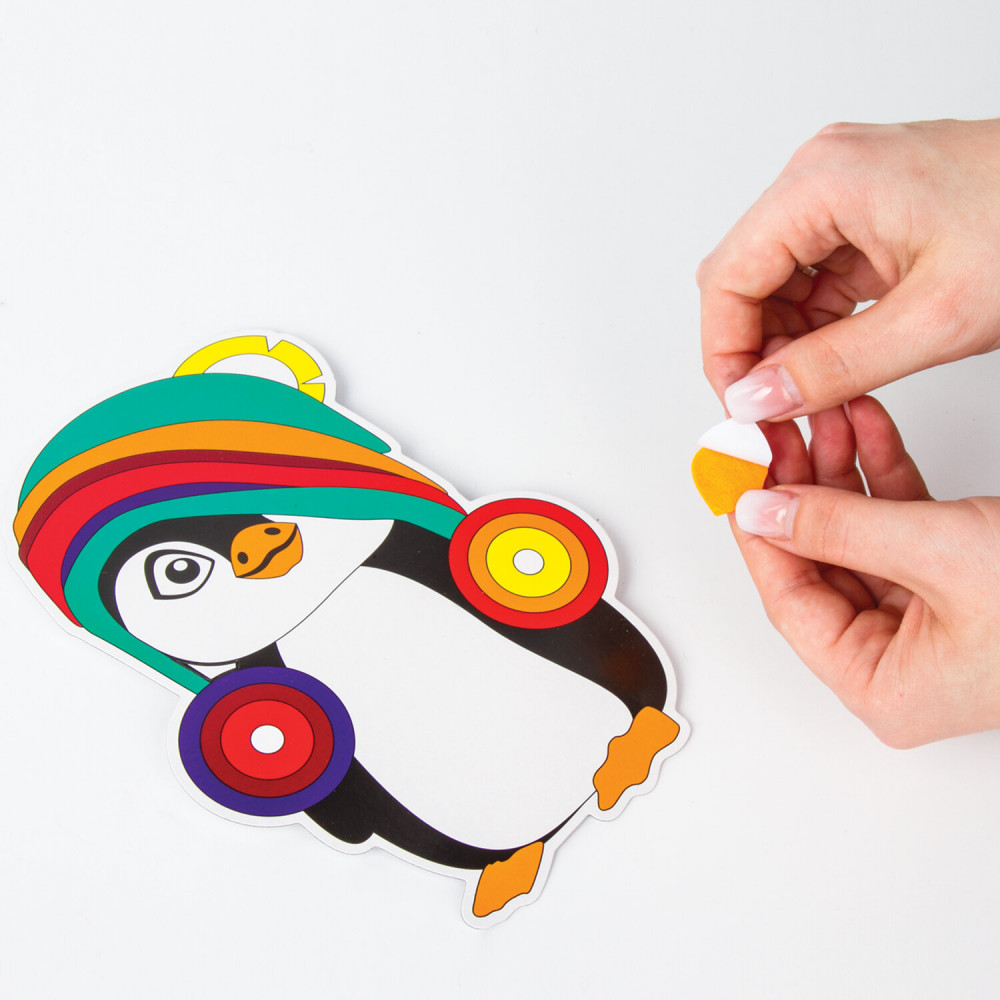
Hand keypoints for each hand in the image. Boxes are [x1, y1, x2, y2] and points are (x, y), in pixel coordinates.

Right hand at [698, 119, 999, 421]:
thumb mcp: (936, 317)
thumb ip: (833, 367)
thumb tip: (757, 399)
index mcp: (824, 183)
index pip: (728, 279)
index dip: (724, 352)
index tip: (740, 407)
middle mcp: (823, 177)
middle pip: (744, 279)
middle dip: (753, 350)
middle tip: (773, 408)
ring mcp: (844, 193)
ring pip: (775, 284)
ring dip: (785, 343)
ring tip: (812, 392)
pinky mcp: (868, 214)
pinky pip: (814, 278)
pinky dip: (816, 328)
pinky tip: (836, 362)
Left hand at [733, 397, 999, 746]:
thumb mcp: (940, 556)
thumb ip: (839, 530)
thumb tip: (761, 510)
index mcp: (883, 685)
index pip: (790, 598)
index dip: (757, 531)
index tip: (735, 475)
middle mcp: (900, 660)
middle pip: (819, 561)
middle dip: (798, 486)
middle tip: (772, 433)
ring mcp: (930, 619)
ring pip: (858, 533)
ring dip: (839, 469)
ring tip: (821, 414)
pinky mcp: (959, 581)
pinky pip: (902, 521)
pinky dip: (885, 472)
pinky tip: (865, 426)